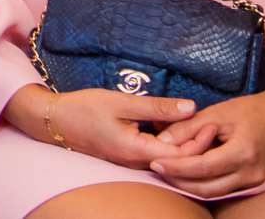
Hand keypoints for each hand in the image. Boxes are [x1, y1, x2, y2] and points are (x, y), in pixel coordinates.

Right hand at [5, 85, 196, 168]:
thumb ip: (157, 107)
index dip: (200, 142)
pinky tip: (172, 127)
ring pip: (167, 158)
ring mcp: (131, 161)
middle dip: (197, 143)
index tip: (212, 123)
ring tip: (197, 123)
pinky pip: (155, 154)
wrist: (52, 120)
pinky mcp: (127, 156)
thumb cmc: (83, 108)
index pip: (181, 156)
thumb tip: (192, 107)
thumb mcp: (121, 102)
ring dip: (183, 143)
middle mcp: (136, 162)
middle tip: (211, 122)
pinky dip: (168, 143)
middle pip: (177, 160)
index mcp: (137, 151)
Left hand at [148, 79, 264, 196]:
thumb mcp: (219, 112)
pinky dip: (204, 183)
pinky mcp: (254, 181)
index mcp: (243, 152)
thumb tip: (161, 139)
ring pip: (215, 192)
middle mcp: (251, 173)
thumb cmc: (255, 110)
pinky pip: (224, 188)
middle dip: (179, 181)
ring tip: (167, 171)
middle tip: (155, 169)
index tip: (154, 162)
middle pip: (207, 188)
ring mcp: (254, 180)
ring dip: (189, 185)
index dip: (176, 167)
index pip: (203, 167)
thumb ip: (190, 127)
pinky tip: (187, 173)